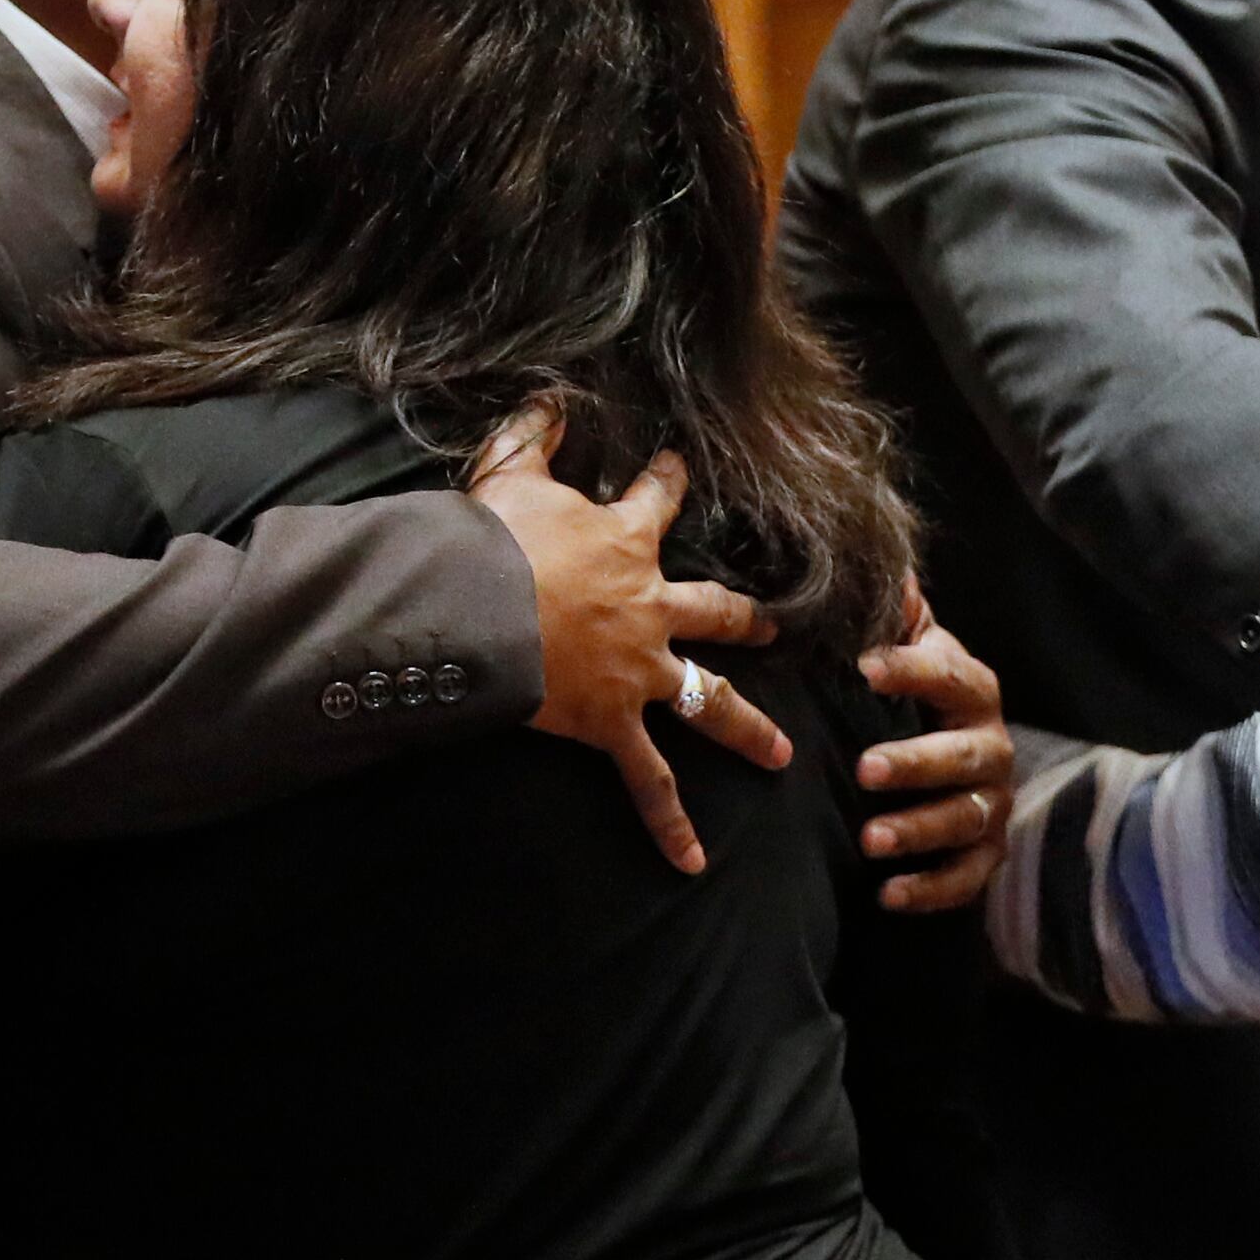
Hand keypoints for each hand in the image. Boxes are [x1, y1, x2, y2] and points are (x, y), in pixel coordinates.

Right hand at [472, 405, 785, 874]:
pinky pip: (648, 782)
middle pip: (719, 612)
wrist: (478, 607)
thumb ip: (535, 434)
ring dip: (748, 729)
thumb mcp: (511, 472)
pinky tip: (692, 862)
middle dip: (751, 621)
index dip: (669, 482)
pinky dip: (669, 824)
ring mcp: (640, 671)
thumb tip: (551, 396)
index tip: (681, 468)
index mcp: (627, 544)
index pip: (659, 501)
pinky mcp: (613, 722)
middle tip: (778, 630)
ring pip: (711, 703)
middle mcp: (650, 608)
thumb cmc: (493, 539)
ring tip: (781, 754)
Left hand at [851, 583, 1013, 912]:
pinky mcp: (985, 855)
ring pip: (966, 819)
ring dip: (919, 830)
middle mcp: (993, 747)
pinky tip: (887, 894)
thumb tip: (886, 565)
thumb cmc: (912, 697)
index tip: (863, 669)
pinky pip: (967, 879)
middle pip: (965, 756)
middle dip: (917, 763)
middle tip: (864, 769)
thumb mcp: (905, 650)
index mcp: (973, 691)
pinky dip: (931, 890)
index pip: (949, 676)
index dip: (911, 670)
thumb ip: (894, 614)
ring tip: (868, 839)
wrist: (946, 758)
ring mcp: (993, 804)